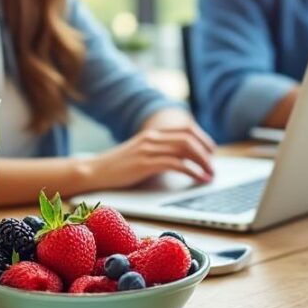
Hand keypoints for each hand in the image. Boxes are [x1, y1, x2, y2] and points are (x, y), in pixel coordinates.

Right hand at [83, 123, 215, 190]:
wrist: (94, 171)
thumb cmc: (118, 167)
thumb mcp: (140, 154)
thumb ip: (158, 152)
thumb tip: (181, 159)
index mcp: (152, 134)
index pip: (185, 129)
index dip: (202, 139)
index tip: (211, 151)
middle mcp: (152, 138)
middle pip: (188, 138)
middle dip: (205, 151)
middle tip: (213, 165)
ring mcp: (148, 149)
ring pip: (185, 149)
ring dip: (202, 162)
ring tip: (210, 174)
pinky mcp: (145, 163)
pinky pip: (175, 164)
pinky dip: (192, 171)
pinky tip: (198, 178)